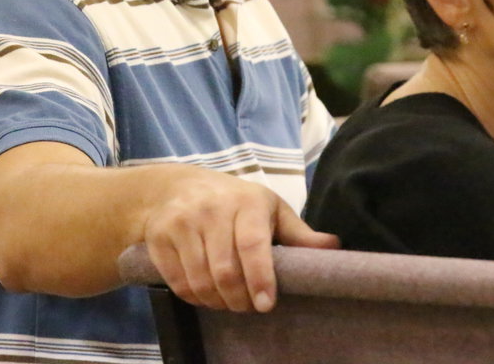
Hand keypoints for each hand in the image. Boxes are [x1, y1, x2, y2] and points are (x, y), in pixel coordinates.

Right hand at [142, 168, 338, 312]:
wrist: (175, 186)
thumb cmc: (234, 200)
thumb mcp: (269, 208)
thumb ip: (298, 233)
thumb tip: (334, 247)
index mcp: (247, 202)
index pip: (252, 244)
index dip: (260, 278)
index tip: (265, 304)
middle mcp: (212, 210)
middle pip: (225, 270)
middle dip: (239, 299)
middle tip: (248, 306)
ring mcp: (182, 222)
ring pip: (201, 280)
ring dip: (217, 302)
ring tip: (228, 302)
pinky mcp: (159, 237)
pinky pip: (178, 282)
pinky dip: (195, 297)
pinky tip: (206, 295)